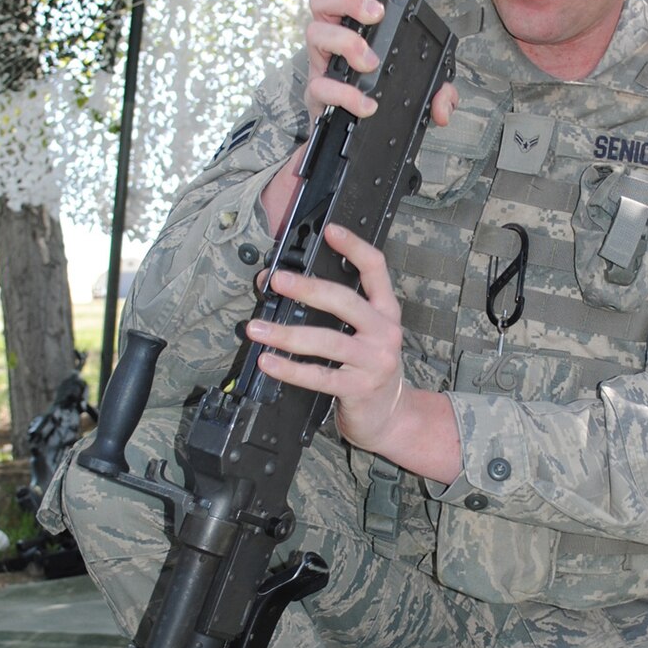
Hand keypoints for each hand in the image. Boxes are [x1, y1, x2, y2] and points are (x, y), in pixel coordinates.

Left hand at [245, 222, 460, 480]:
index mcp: (386, 311)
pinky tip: (268, 362)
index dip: (354, 246)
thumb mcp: (363, 334)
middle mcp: (384, 332)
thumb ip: (335, 312)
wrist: (391, 416)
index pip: (376, 269)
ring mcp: (373, 361)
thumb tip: (282, 285)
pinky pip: (319, 376)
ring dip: (287, 333)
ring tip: (256, 329)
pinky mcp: (358, 389)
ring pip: (327, 340)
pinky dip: (290, 369)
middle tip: (276, 280)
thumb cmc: (368, 369)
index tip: (330, 230)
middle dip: (308, 288)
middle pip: (345, 301)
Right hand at [261, 0, 457, 234]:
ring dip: (345, 41)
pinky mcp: (315, 94)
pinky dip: (344, 93)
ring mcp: (321, 64)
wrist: (352, 143)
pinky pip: (319, 85)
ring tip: (370, 62)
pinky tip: (366, 104)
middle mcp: (332, 39)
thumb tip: (444, 105)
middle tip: (377, 17)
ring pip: (313, 31)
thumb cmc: (381, 101)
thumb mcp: (417, 92)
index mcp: (354, 26)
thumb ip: (438, 93)